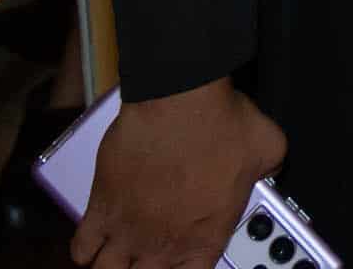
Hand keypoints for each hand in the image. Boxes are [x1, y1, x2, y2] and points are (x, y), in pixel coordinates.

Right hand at [70, 79, 285, 267]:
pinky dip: (86, 250)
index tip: (183, 264)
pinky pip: (81, 247)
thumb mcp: (267, 148)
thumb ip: (269, 170)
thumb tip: (272, 168)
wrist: (179, 99)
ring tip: (120, 257)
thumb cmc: (221, 123)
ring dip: (112, 267)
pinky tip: (96, 240)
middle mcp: (163, 243)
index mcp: (205, 239)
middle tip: (147, 258)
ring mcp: (128, 229)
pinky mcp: (100, 207)